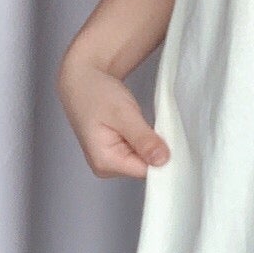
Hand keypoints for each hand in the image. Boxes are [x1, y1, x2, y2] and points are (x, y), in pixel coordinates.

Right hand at [56, 54, 170, 178]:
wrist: (82, 81)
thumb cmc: (97, 93)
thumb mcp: (123, 113)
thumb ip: (143, 139)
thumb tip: (163, 161)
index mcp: (105, 162)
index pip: (144, 171)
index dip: (162, 157)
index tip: (171, 140)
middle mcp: (106, 168)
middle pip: (145, 167)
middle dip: (155, 148)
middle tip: (153, 125)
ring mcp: (110, 161)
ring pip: (144, 159)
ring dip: (150, 142)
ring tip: (141, 123)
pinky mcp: (115, 153)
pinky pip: (139, 152)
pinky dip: (144, 139)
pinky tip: (139, 126)